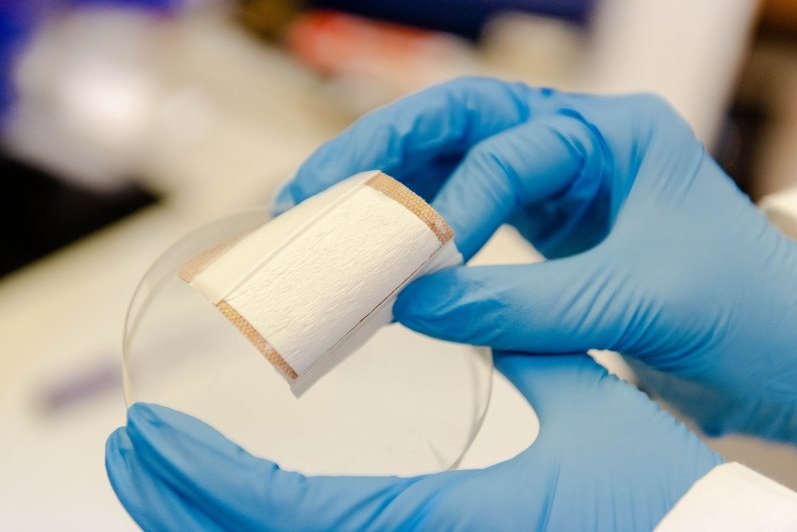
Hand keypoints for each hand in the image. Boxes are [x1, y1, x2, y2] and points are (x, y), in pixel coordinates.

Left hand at [107, 354, 721, 530]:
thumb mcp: (585, 408)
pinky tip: (235, 502)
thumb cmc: (658, 490)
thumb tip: (455, 296)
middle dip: (181, 507)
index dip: (209, 480)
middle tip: (130, 452)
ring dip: (206, 522)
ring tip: (158, 473)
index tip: (149, 437)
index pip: (294, 517)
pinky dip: (262, 527)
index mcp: (453, 527)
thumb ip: (522, 348)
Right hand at [281, 77, 796, 443]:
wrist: (781, 359)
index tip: (414, 262)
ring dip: (388, 187)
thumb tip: (414, 305)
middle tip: (316, 186)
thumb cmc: (744, 312)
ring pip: (452, 165)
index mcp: (613, 135)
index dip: (455, 203)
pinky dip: (416, 232)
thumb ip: (521, 305)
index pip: (510, 150)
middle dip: (385, 151)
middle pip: (460, 124)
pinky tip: (377, 251)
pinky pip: (462, 215)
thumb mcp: (636, 299)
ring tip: (321, 211)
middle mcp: (575, 147)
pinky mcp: (539, 232)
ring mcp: (553, 189)